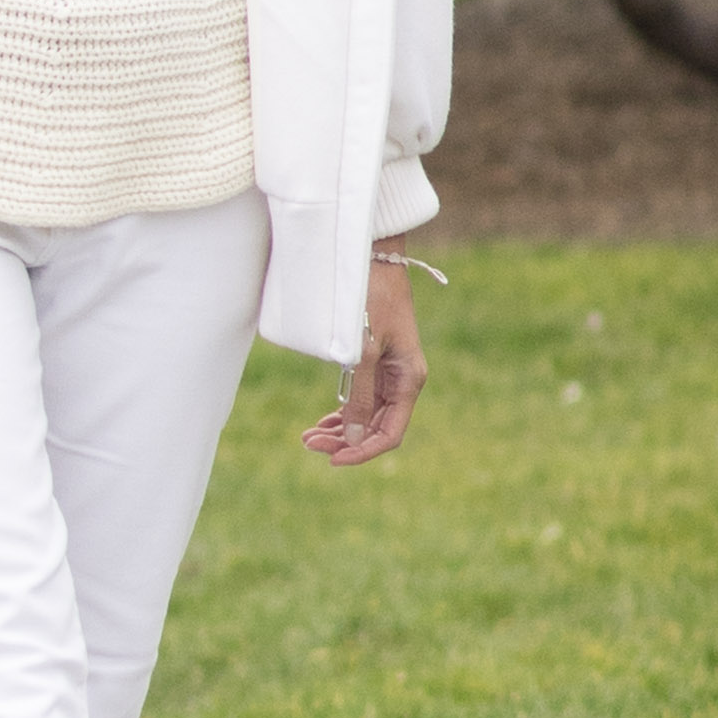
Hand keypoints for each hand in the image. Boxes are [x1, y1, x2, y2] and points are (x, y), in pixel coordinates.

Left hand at [302, 244, 427, 466]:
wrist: (373, 257)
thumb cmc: (370, 298)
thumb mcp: (362, 350)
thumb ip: (358, 395)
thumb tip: (352, 438)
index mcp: (408, 380)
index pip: (389, 434)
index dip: (362, 452)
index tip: (332, 460)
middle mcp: (402, 380)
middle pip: (376, 427)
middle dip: (344, 441)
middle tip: (308, 444)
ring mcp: (389, 372)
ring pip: (367, 415)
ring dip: (341, 429)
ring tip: (309, 437)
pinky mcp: (375, 361)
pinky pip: (362, 398)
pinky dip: (343, 412)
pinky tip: (323, 422)